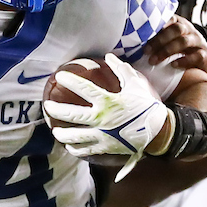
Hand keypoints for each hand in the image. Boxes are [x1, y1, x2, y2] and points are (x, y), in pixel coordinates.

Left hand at [44, 52, 169, 178]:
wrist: (158, 132)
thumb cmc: (146, 106)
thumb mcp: (136, 84)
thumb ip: (121, 70)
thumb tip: (109, 56)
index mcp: (108, 101)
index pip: (84, 89)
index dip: (70, 81)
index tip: (59, 76)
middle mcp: (101, 118)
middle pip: (72, 114)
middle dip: (56, 109)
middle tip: (47, 106)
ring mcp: (102, 135)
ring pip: (75, 136)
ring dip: (62, 134)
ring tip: (56, 131)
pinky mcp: (105, 147)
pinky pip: (86, 150)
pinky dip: (76, 149)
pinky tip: (70, 147)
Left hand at [144, 17, 206, 70]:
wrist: (201, 58)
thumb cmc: (179, 48)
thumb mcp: (169, 39)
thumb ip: (157, 37)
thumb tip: (132, 42)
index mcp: (179, 23)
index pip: (169, 19)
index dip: (156, 26)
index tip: (142, 36)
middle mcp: (189, 30)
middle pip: (176, 29)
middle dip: (160, 40)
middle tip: (146, 51)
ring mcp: (198, 41)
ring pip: (184, 42)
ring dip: (167, 51)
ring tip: (154, 61)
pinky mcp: (204, 55)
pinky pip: (196, 56)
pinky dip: (184, 61)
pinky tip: (173, 65)